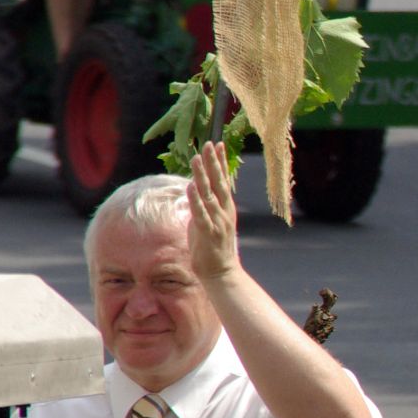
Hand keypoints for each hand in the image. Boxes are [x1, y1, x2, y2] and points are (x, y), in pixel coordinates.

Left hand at [186, 141, 241, 282]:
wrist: (221, 272)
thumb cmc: (213, 248)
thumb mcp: (210, 221)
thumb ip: (204, 206)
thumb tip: (196, 190)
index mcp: (227, 208)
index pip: (224, 180)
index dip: (221, 162)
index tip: (218, 144)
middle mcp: (225, 212)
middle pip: (219, 183)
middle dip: (213, 163)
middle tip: (208, 144)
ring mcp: (218, 222)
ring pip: (209, 195)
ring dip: (202, 176)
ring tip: (196, 159)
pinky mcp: (208, 233)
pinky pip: (201, 213)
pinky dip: (196, 200)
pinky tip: (191, 187)